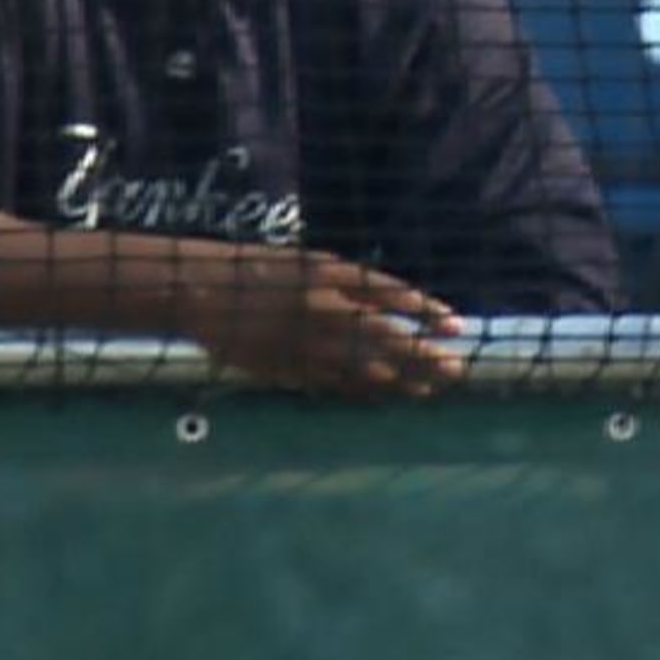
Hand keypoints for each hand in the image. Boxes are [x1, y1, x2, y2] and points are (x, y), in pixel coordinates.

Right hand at [179, 247, 469, 398]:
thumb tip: (399, 308)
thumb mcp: (308, 264)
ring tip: (432, 389)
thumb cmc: (261, 271)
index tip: (457, 326)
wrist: (203, 289)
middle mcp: (323, 308)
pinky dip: (367, 390)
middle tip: (457, 369)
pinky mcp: (291, 367)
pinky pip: (337, 383)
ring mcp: (308, 341)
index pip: (391, 294)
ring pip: (366, 367)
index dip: (426, 312)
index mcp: (329, 274)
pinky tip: (390, 395)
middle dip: (424, 355)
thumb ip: (351, 285)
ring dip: (403, 380)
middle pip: (386, 337)